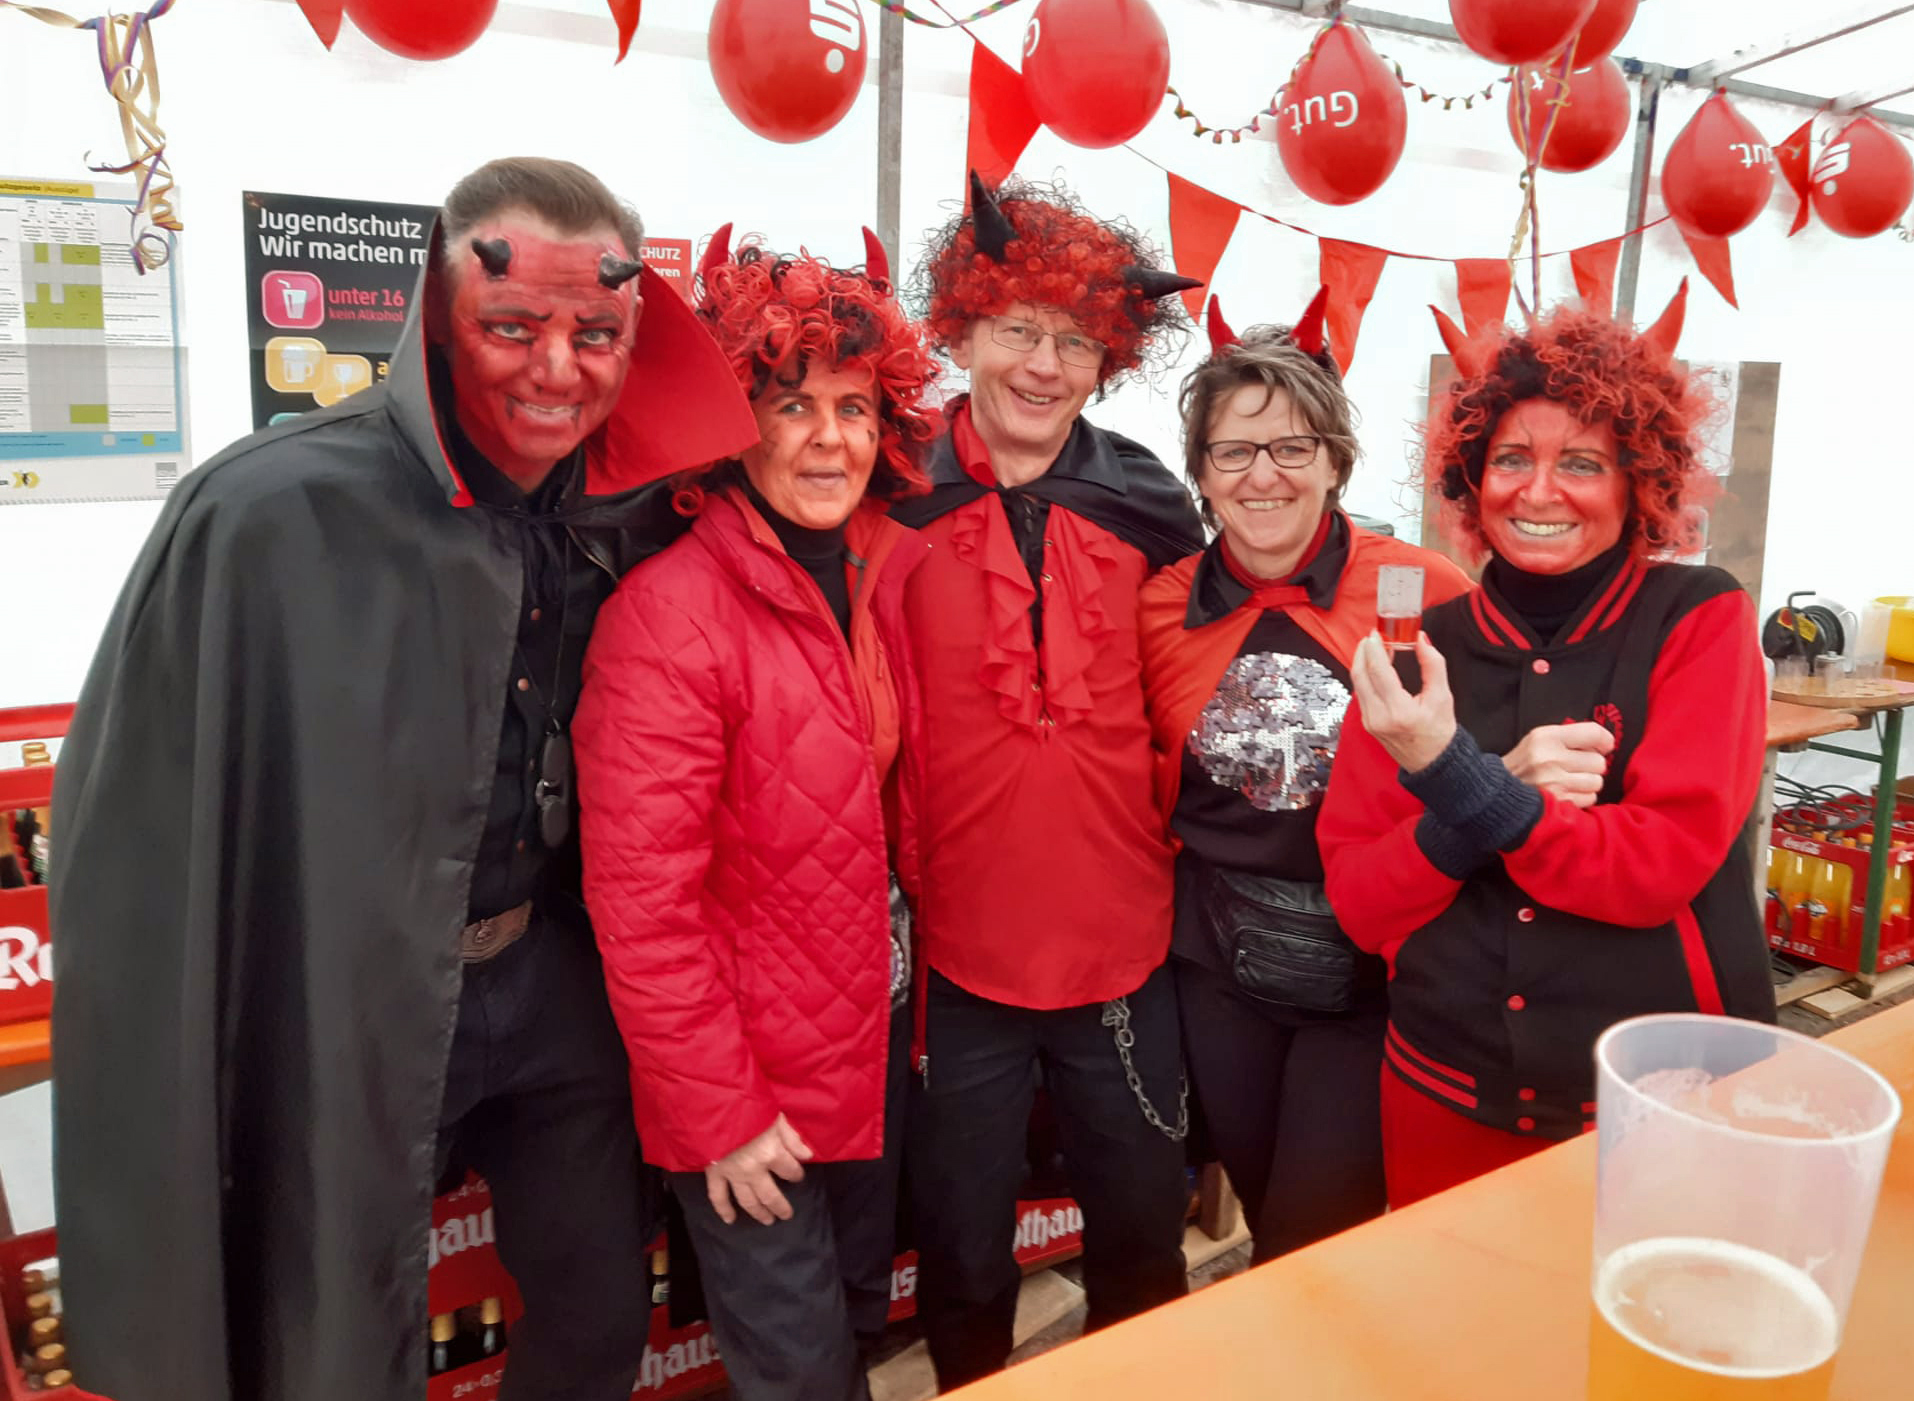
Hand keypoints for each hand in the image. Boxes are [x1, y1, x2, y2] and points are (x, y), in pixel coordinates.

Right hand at [705, 1114, 812, 1225]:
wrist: (714, 1104)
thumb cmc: (748, 1106)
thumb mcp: (776, 1117)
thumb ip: (792, 1138)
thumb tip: (807, 1156)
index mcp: (771, 1153)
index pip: (790, 1171)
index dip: (796, 1174)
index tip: (797, 1175)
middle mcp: (753, 1170)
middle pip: (770, 1195)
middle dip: (780, 1206)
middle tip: (786, 1214)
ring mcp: (733, 1174)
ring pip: (748, 1200)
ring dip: (759, 1212)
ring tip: (768, 1220)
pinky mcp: (714, 1173)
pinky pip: (718, 1196)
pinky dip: (723, 1209)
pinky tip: (730, 1220)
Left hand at [1349, 632, 1456, 774]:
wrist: (1432, 761)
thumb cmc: (1439, 732)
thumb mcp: (1443, 696)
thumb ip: (1433, 665)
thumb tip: (1421, 639)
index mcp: (1398, 711)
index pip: (1378, 672)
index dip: (1374, 649)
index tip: (1375, 634)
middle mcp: (1379, 717)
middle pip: (1360, 676)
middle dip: (1362, 652)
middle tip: (1371, 637)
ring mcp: (1370, 721)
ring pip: (1357, 684)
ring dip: (1362, 663)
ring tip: (1373, 649)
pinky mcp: (1367, 723)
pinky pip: (1361, 694)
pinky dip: (1365, 676)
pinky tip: (1375, 667)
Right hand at [1503, 722, 1613, 809]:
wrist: (1497, 792)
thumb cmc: (1522, 764)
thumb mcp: (1538, 740)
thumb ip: (1569, 737)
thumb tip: (1604, 742)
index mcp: (1546, 738)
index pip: (1592, 733)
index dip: (1604, 740)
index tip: (1604, 746)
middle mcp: (1550, 758)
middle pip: (1598, 761)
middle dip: (1591, 766)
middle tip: (1576, 767)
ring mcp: (1554, 783)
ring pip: (1596, 782)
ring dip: (1588, 783)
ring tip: (1571, 781)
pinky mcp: (1558, 803)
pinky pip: (1590, 798)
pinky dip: (1582, 797)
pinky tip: (1568, 793)